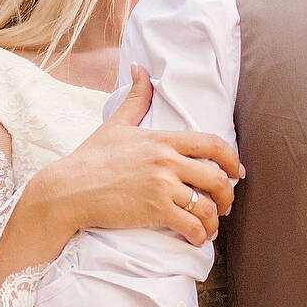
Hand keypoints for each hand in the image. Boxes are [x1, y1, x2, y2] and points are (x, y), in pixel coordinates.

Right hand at [26, 65, 242, 244]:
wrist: (69, 189)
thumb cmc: (91, 158)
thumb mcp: (117, 123)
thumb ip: (135, 97)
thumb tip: (139, 67)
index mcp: (163, 140)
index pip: (212, 144)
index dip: (231, 159)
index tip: (237, 172)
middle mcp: (167, 161)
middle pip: (218, 178)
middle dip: (228, 195)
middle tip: (225, 204)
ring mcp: (163, 186)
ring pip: (207, 206)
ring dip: (214, 221)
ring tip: (209, 227)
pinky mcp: (155, 210)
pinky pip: (192, 225)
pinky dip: (199, 235)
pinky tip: (196, 238)